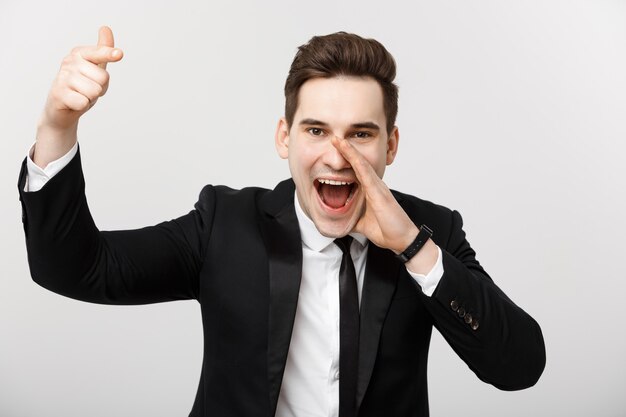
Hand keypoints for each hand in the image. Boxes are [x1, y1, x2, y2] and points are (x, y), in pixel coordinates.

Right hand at [41, 26, 122, 130]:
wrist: (62, 108)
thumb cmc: (81, 86)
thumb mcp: (95, 67)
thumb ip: (103, 50)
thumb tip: (106, 28)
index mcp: (79, 53)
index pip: (99, 53)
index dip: (109, 54)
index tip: (119, 54)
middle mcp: (69, 62)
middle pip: (103, 78)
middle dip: (100, 88)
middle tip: (88, 89)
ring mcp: (62, 77)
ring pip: (94, 91)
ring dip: (91, 98)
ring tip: (81, 95)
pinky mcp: (58, 93)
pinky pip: (84, 102)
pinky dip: (82, 105)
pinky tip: (73, 102)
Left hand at [331, 136, 437, 273]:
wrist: (401, 240)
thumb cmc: (386, 230)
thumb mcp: (360, 223)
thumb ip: (350, 218)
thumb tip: (336, 220)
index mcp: (369, 191)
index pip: (354, 172)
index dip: (344, 160)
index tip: (332, 151)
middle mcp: (374, 185)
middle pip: (357, 163)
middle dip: (345, 150)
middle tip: (333, 138)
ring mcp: (377, 186)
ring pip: (361, 163)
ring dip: (349, 150)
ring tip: (337, 139)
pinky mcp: (378, 191)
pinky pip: (365, 172)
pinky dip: (355, 160)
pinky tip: (348, 152)